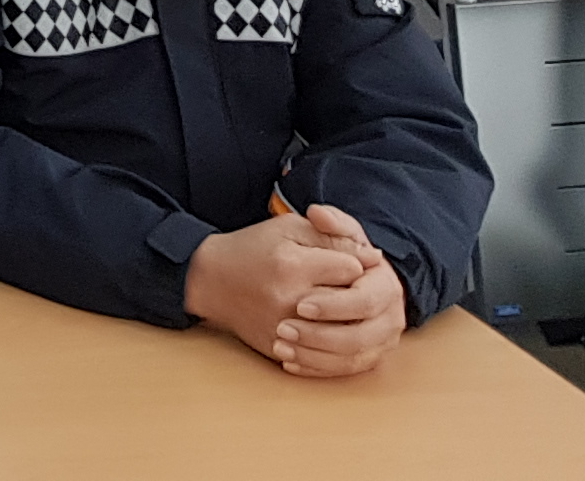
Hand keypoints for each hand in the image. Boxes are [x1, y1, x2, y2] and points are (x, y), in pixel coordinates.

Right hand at [182, 208, 398, 370]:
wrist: (210, 280)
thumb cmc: (252, 249)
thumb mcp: (288, 229)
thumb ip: (331, 236)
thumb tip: (373, 257)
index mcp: (292, 265)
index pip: (352, 269)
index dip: (357, 264)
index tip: (350, 263)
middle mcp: (289, 300)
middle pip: (352, 304)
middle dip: (358, 294)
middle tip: (353, 287)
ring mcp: (284, 328)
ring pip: (343, 334)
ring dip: (350, 322)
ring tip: (344, 310)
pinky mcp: (280, 348)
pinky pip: (323, 356)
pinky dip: (334, 346)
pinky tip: (331, 331)